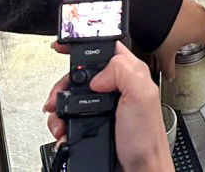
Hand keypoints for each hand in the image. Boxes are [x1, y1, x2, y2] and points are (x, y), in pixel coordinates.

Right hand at [44, 42, 175, 171]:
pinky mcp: (94, 122)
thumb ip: (122, 71)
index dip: (82, 44)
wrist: (139, 170)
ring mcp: (104, 105)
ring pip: (73, 95)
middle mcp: (116, 86)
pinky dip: (62, 122)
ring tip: (58, 117)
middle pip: (81, 72)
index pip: (104, 48)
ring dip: (60, 105)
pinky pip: (71, 116)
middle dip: (64, 83)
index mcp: (129, 72)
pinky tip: (63, 130)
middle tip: (57, 96)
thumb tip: (97, 74)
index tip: (62, 47)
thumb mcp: (141, 94)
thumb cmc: (147, 138)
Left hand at [153, 0, 204, 79]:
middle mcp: (200, 17)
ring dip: (201, 24)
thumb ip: (169, 66)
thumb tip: (170, 74)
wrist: (150, 7)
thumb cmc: (161, 27)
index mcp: (201, 31)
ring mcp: (193, 5)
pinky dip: (190, 16)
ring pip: (204, 14)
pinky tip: (178, 22)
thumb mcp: (165, 54)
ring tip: (189, 32)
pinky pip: (192, 8)